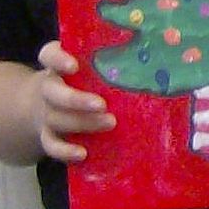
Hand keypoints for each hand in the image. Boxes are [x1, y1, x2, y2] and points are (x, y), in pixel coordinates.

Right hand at [32, 41, 112, 162]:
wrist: (49, 106)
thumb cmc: (84, 81)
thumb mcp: (94, 68)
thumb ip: (116, 61)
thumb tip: (161, 62)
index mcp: (59, 66)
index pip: (49, 55)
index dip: (58, 59)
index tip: (74, 66)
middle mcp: (49, 87)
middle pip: (52, 92)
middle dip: (76, 99)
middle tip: (102, 105)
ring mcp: (46, 113)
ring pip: (56, 118)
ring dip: (82, 123)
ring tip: (110, 123)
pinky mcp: (47, 135)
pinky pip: (51, 145)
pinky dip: (65, 151)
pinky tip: (83, 153)